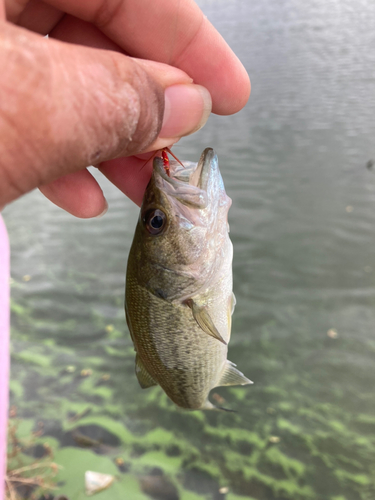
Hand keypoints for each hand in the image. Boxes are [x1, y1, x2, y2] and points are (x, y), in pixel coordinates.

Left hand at [1, 0, 249, 215]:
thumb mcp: (30, 111)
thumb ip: (116, 102)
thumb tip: (185, 105)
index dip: (189, 42)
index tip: (228, 94)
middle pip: (93, 34)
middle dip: (144, 104)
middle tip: (178, 148)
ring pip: (57, 77)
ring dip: (105, 139)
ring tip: (139, 185)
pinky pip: (18, 107)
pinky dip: (54, 152)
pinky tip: (81, 195)